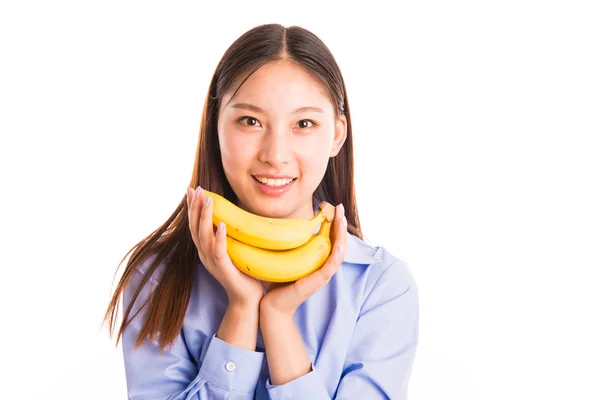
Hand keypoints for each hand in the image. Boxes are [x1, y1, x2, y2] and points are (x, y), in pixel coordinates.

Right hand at [187, 186, 264, 306]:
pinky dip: (219, 237)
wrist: (247, 299)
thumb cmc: (242, 273)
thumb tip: (227, 217)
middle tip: (197, 189)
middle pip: (195, 228)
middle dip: (195, 207)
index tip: (192, 189)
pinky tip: (222, 224)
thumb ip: (225, 236)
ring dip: (205, 217)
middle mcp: (205, 255)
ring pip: (204, 237)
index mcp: (205, 250)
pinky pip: (219, 251)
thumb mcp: (231, 250)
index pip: (194, 225)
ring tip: (208, 200)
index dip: (192, 207)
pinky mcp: (224, 269)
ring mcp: (213, 263)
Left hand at [260, 203, 347, 318]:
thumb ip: (290, 246)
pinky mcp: (318, 281)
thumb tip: (284, 226)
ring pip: (339, 251)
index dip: (334, 223)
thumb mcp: (286, 259)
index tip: (332, 207)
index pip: (331, 239)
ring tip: (340, 217)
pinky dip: (338, 253)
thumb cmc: (277, 283)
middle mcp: (323, 267)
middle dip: (340, 223)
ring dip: (342, 234)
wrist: (272, 306)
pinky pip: (332, 265)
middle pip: (338, 242)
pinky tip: (340, 242)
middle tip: (339, 206)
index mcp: (318, 261)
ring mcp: (322, 275)